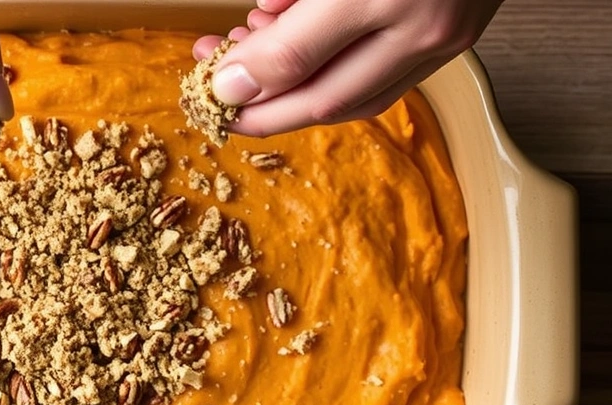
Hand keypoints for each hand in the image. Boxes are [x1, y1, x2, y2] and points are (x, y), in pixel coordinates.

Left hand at [194, 0, 503, 136]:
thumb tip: (254, 36)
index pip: (295, 58)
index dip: (244, 81)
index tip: (211, 87)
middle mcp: (420, 22)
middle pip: (325, 99)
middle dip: (264, 113)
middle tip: (224, 106)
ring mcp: (447, 36)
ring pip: (359, 101)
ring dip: (301, 106)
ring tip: (257, 84)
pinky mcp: (461, 38)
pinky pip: (390, 85)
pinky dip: (342, 89)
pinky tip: (310, 74)